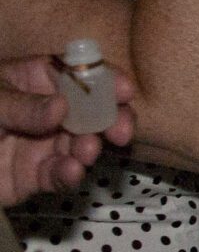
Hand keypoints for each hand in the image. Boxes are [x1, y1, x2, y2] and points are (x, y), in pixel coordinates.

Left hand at [0, 55, 132, 208]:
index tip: (124, 90)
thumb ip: (21, 106)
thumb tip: (60, 107)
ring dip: (89, 149)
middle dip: (110, 120)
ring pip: (80, 145)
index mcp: (34, 80)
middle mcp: (46, 112)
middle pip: (90, 111)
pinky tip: (70, 171)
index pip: (77, 74)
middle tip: (121, 129)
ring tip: (85, 152)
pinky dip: (68, 175)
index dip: (104, 79)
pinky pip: (59, 176)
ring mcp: (43, 145)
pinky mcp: (34, 177)